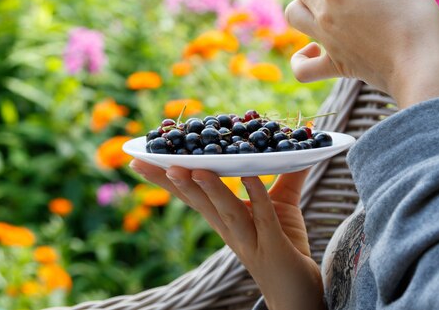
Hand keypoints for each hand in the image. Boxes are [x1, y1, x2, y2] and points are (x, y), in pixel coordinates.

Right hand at [130, 159, 323, 309]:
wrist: (299, 293)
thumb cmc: (285, 245)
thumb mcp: (282, 205)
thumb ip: (286, 175)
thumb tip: (295, 145)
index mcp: (223, 219)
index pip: (190, 195)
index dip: (165, 179)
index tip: (139, 160)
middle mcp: (230, 230)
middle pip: (198, 202)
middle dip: (173, 182)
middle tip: (149, 161)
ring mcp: (250, 240)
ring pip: (226, 211)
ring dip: (209, 190)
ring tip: (193, 170)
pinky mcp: (274, 247)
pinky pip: (264, 218)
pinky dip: (256, 197)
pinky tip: (248, 177)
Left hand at [286, 0, 438, 108]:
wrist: (417, 68)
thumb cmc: (414, 20)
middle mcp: (323, 11)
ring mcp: (324, 39)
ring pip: (294, 14)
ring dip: (306, 3)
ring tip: (333, 4)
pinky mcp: (333, 64)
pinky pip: (302, 66)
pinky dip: (302, 57)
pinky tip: (315, 48)